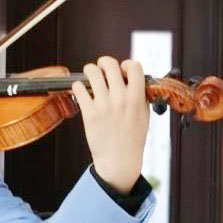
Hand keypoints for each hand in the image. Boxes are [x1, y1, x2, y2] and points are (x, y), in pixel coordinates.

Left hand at [71, 56, 149, 193]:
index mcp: (136, 98)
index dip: (127, 65)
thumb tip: (133, 80)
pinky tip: (82, 91)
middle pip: (110, 64)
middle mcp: (120, 98)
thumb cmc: (132, 139)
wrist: (119, 160)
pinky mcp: (89, 112)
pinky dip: (78, 86)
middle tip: (101, 69)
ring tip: (89, 76)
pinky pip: (79, 89)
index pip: (134, 67)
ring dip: (89, 71)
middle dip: (104, 63)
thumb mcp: (144, 115)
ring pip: (92, 72)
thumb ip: (139, 96)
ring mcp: (103, 105)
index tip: (122, 71)